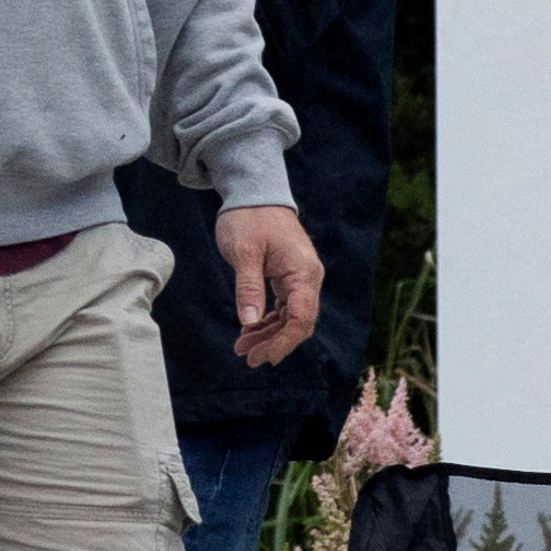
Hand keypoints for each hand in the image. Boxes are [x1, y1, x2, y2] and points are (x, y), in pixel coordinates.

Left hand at [218, 205, 323, 365]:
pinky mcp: (289, 276)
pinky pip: (284, 307)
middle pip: (298, 323)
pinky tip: (249, 330)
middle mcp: (307, 277)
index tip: (262, 356)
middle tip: (247, 357)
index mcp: (303, 272)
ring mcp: (299, 277)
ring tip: (242, 348)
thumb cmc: (249, 217)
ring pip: (290, 317)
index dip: (283, 342)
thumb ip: (248, 287)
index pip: (301, 318)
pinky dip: (267, 320)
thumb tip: (249, 322)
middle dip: (274, 343)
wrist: (254, 192)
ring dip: (268, 335)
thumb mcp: (244, 252)